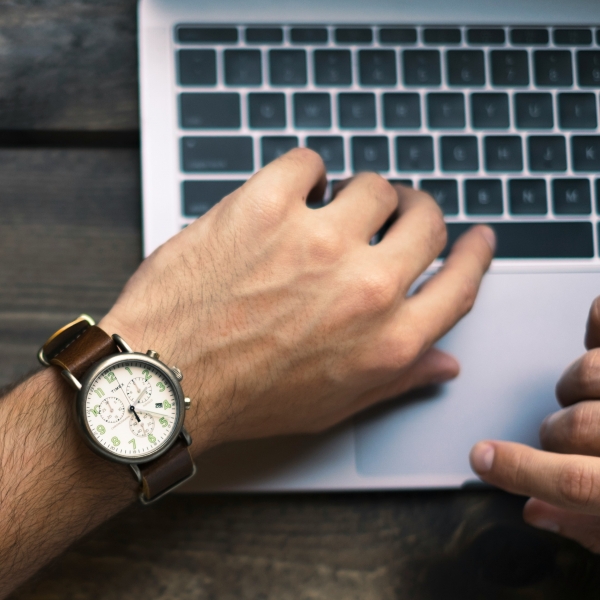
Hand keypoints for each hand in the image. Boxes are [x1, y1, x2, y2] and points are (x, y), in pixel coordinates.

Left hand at [100, 149, 494, 452]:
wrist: (165, 380)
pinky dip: (304, 173)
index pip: (460, 283)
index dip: (474, 254)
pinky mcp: (266, 207)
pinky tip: (289, 195)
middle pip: (425, 220)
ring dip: (356, 194)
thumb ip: (397, 379)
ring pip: (372, 185)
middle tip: (395, 212)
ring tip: (327, 210)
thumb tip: (443, 361)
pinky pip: (308, 162)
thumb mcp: (334, 404)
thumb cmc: (244, 397)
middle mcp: (364, 288)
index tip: (475, 238)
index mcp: (387, 339)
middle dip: (415, 212)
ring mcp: (317, 241)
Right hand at [470, 296, 599, 552]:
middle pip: (573, 427)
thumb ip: (590, 526)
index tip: (482, 459)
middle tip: (559, 438)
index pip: (574, 485)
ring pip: (591, 373)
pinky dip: (598, 321)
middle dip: (555, 435)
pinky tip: (596, 330)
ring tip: (587, 397)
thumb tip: (534, 512)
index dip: (520, 472)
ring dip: (578, 385)